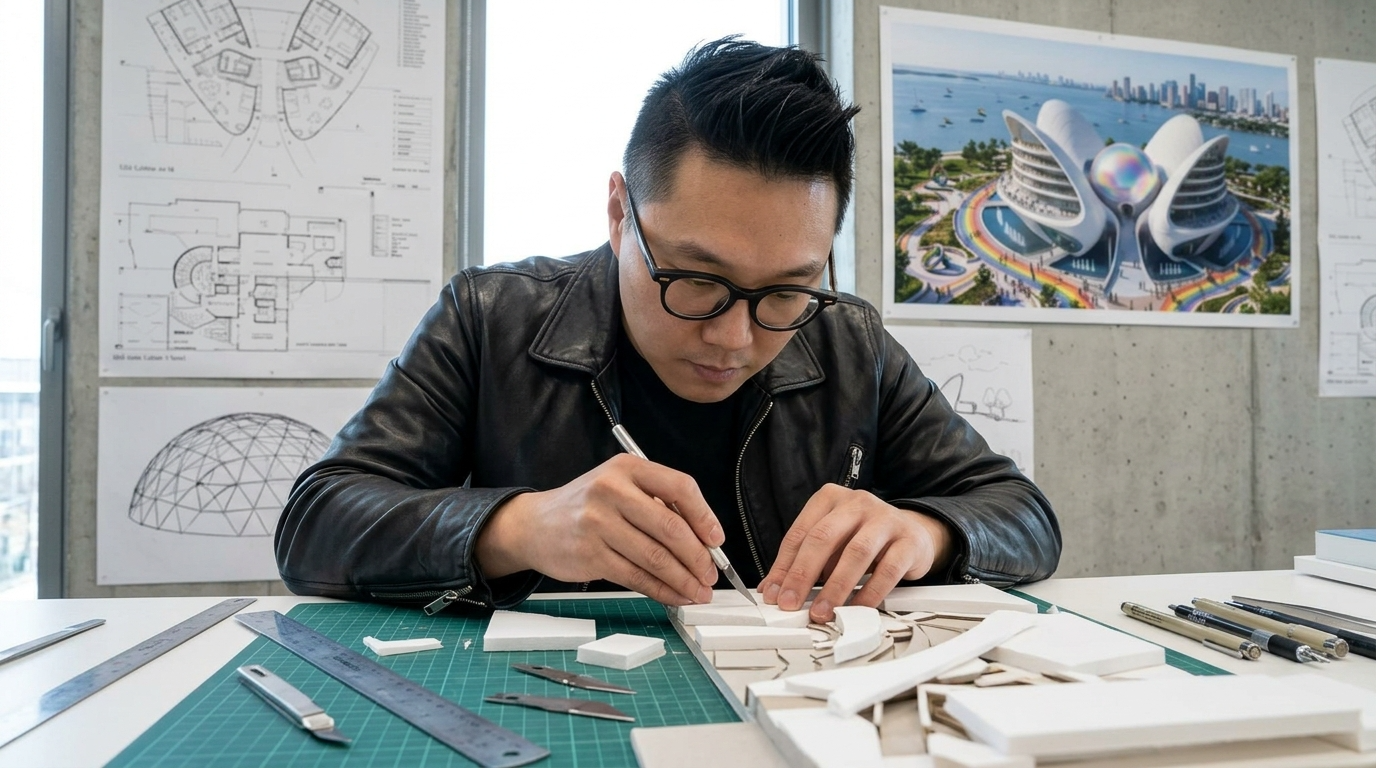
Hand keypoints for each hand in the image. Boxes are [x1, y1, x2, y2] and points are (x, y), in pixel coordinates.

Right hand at [475, 454, 722, 605]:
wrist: (535, 524)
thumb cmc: (587, 506)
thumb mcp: (619, 486)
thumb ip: (657, 504)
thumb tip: (703, 540)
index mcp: (627, 468)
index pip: (679, 487)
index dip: (704, 516)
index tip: (717, 540)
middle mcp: (612, 491)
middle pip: (670, 528)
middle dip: (698, 557)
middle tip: (711, 574)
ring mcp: (598, 524)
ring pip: (656, 558)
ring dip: (684, 580)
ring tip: (699, 591)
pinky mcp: (590, 555)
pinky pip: (636, 577)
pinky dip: (662, 590)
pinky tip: (675, 596)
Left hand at [758, 484, 951, 621]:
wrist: (913, 533)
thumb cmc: (865, 538)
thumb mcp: (833, 542)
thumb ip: (805, 561)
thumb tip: (775, 590)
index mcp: (830, 498)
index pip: (800, 533)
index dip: (784, 566)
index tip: (774, 594)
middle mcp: (857, 503)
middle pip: (823, 538)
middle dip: (802, 575)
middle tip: (791, 603)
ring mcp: (885, 519)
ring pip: (855, 553)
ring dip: (835, 587)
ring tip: (822, 611)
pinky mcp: (909, 540)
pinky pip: (888, 570)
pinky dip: (870, 593)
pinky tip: (857, 608)